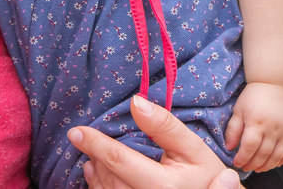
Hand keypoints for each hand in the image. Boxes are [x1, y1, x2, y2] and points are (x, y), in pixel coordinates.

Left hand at [68, 94, 242, 188]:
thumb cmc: (206, 175)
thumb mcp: (193, 147)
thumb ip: (165, 126)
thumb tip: (136, 102)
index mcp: (163, 186)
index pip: (120, 160)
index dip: (95, 144)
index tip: (76, 132)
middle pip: (108, 177)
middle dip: (95, 156)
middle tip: (86, 139)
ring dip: (95, 172)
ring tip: (91, 156)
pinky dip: (98, 187)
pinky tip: (95, 174)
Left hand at [225, 81, 282, 171]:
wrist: (275, 84)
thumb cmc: (254, 96)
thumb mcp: (239, 110)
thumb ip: (233, 130)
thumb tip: (229, 148)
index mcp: (257, 122)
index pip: (249, 147)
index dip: (242, 158)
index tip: (236, 162)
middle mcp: (272, 128)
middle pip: (263, 154)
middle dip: (253, 164)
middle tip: (245, 167)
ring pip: (278, 155)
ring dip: (267, 166)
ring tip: (258, 168)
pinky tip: (275, 162)